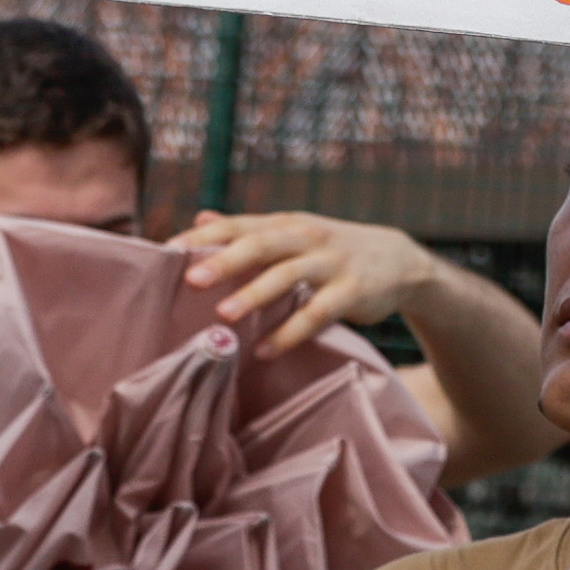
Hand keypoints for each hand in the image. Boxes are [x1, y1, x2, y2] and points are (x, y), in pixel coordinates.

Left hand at [176, 210, 442, 357]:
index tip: (169, 250)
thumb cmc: (332, 250)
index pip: (240, 225)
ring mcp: (331, 264)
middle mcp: (306, 238)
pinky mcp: (352, 292)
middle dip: (226, 261)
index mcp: (286, 224)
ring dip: (256, 295)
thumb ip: (247, 229)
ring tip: (224, 316)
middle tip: (192, 280)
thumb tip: (200, 218)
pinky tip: (265, 350)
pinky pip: (318, 313)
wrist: (400, 260)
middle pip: (262, 245)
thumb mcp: (293, 232)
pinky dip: (291, 332)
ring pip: (289, 277)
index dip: (205, 236)